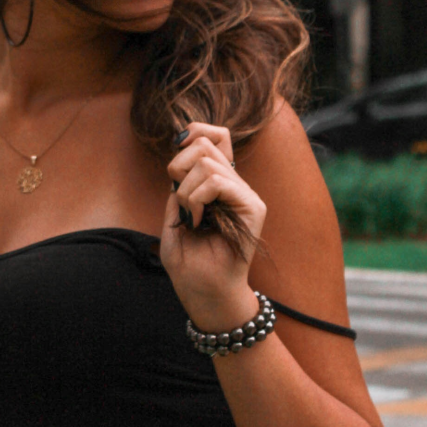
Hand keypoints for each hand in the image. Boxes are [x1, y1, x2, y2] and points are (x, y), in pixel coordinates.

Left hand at [161, 123, 266, 330]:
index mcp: (217, 184)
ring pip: (208, 163)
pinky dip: (197, 199)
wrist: (204, 294)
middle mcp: (234, 185)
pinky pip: (219, 182)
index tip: (176, 157)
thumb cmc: (189, 264)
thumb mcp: (173, 216)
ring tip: (190, 216)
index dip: (194, 132)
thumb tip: (182, 161)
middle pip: (206, 143)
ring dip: (186, 190)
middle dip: (179, 166)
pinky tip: (198, 220)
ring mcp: (245, 196)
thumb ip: (179, 186)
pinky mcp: (253, 209)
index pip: (214, 136)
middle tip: (179, 199)